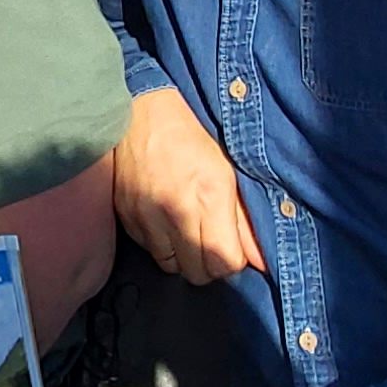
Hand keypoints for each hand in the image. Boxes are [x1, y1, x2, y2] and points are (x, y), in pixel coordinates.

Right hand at [115, 87, 267, 282]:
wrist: (140, 113)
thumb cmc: (190, 138)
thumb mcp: (228, 173)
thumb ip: (243, 221)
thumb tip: (260, 261)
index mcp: (208, 197)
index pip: (224, 262)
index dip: (232, 262)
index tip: (233, 249)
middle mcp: (176, 212)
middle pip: (197, 273)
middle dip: (208, 265)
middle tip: (211, 244)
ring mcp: (146, 217)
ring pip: (170, 266)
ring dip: (182, 257)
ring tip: (187, 232)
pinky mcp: (126, 217)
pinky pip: (148, 250)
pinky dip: (160, 244)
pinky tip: (165, 222)